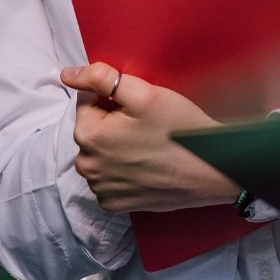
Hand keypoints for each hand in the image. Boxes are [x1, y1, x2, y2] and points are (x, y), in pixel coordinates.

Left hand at [60, 61, 239, 212]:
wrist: (212, 170)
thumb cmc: (179, 129)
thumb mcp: (144, 93)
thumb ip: (102, 78)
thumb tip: (67, 74)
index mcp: (88, 135)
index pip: (87, 103)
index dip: (113, 99)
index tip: (138, 108)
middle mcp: (87, 166)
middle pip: (92, 131)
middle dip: (112, 124)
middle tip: (147, 126)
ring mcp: (101, 189)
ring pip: (100, 155)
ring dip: (116, 148)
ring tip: (148, 146)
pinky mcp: (115, 205)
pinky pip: (110, 179)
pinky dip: (123, 172)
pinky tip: (146, 166)